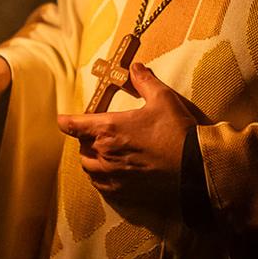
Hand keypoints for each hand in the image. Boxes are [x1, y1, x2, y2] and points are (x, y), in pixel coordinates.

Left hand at [56, 62, 194, 209]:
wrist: (195, 165)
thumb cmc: (177, 131)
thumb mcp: (162, 98)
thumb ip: (144, 82)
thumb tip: (135, 68)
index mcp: (109, 128)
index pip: (75, 125)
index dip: (66, 121)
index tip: (62, 119)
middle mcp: (105, 153)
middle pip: (81, 146)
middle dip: (85, 138)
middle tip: (96, 133)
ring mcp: (112, 174)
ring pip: (88, 167)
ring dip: (90, 158)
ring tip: (100, 152)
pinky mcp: (123, 190)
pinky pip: (100, 185)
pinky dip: (99, 177)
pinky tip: (109, 172)